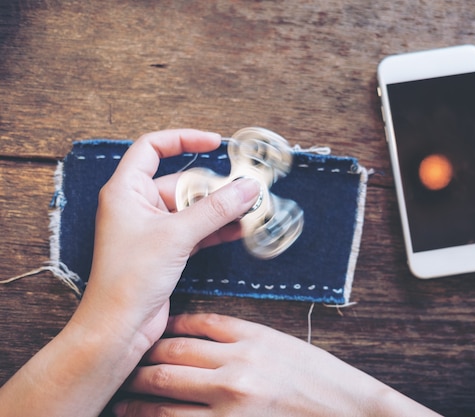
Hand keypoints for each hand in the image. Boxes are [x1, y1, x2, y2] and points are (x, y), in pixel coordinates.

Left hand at [73, 129, 260, 349]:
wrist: (119, 327)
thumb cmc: (129, 279)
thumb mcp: (177, 235)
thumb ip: (216, 209)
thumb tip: (247, 187)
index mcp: (126, 190)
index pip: (152, 148)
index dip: (183, 139)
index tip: (214, 142)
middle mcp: (137, 206)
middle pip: (182, 181)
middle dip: (214, 186)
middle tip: (244, 189)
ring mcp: (152, 229)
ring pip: (192, 208)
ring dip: (219, 209)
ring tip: (249, 209)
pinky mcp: (165, 250)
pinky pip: (195, 230)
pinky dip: (215, 229)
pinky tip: (239, 230)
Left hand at [114, 314, 442, 416]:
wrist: (349, 411)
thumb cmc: (319, 379)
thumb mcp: (283, 345)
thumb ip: (242, 337)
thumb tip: (200, 334)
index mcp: (253, 336)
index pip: (196, 323)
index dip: (168, 327)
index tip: (152, 331)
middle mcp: (236, 366)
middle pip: (172, 356)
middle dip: (142, 360)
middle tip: (123, 362)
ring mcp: (231, 401)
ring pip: (166, 393)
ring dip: (137, 396)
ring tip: (120, 399)